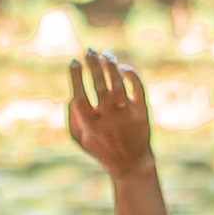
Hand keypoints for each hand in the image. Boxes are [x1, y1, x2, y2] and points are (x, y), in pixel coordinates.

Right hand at [66, 46, 153, 174]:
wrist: (131, 164)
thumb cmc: (101, 148)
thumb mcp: (79, 139)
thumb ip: (71, 118)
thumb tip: (71, 94)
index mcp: (90, 125)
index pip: (80, 95)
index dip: (76, 77)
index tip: (75, 62)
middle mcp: (108, 119)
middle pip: (99, 85)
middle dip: (93, 65)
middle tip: (90, 50)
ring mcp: (126, 115)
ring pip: (118, 84)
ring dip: (111, 66)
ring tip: (106, 55)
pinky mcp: (142, 112)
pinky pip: (137, 88)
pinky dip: (131, 75)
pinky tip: (123, 68)